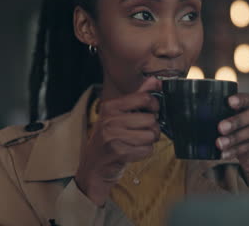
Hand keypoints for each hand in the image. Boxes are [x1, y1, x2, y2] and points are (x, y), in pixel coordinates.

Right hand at [75, 77, 161, 205]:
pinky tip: (132, 153)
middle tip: (140, 133)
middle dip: (151, 129)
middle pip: (151, 120)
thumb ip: (138, 96)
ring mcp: (112, 135)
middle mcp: (110, 119)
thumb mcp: (119, 115)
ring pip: (151, 136)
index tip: (151, 111)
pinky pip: (147, 150)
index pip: (144, 98)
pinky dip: (143, 153)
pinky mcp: (118, 151)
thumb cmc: (109, 140)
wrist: (93, 168)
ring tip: (135, 144)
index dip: (154, 106)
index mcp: (111, 106)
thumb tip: (155, 80)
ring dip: (148, 143)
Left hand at [216, 94, 248, 186]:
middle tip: (220, 127)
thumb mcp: (234, 121)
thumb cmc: (240, 131)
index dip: (241, 99)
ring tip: (219, 143)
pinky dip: (236, 150)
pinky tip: (224, 154)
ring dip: (234, 138)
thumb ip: (226, 115)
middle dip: (236, 121)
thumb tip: (204, 115)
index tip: (229, 101)